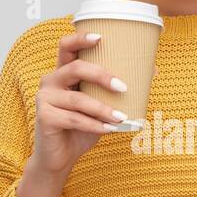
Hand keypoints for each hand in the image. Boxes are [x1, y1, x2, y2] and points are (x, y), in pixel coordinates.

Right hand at [31, 30, 129, 175]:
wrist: (60, 157)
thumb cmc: (81, 128)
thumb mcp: (101, 105)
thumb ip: (116, 90)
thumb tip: (152, 69)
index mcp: (63, 72)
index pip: (66, 46)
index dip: (81, 38)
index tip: (101, 38)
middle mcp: (50, 81)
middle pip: (76, 68)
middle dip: (102, 75)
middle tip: (123, 88)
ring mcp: (44, 99)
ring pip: (78, 99)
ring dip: (102, 109)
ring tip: (121, 117)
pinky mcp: (44, 117)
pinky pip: (74, 119)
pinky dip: (94, 125)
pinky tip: (108, 130)